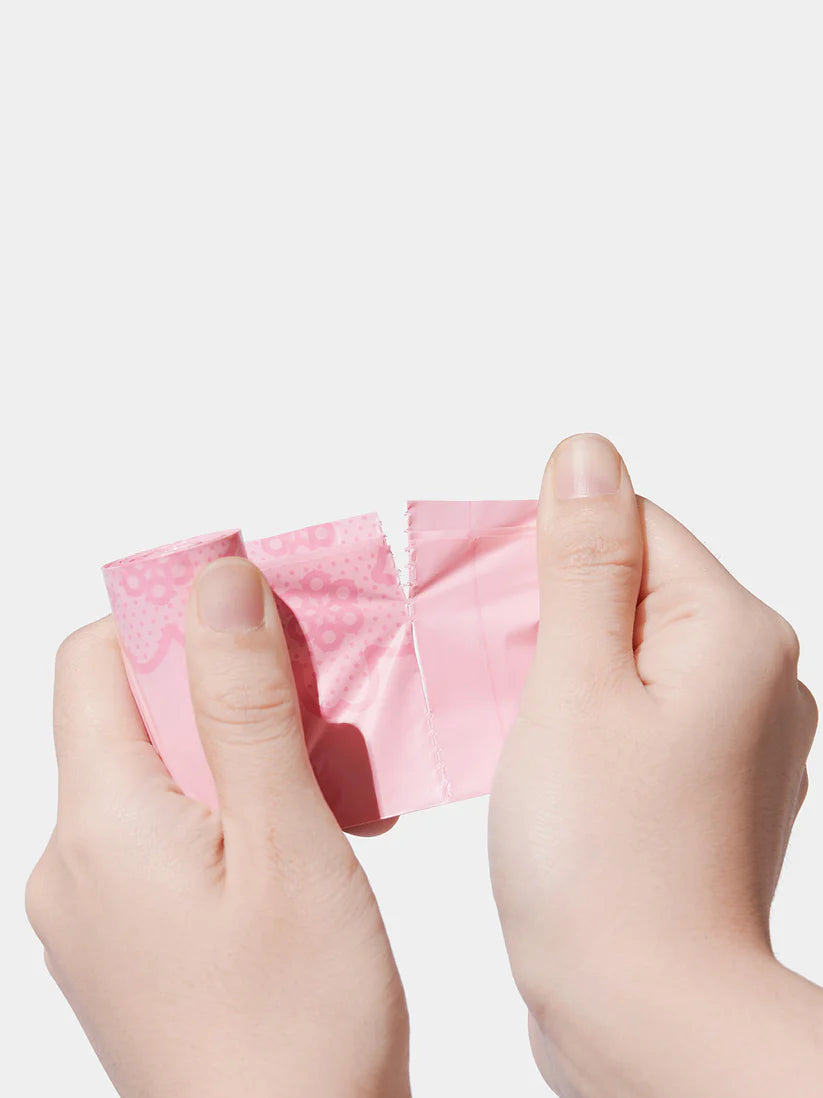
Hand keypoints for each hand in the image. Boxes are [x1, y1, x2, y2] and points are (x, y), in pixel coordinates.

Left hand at [26, 558, 409, 1097]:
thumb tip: (217, 582)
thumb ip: (244, 703)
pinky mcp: (126, 939)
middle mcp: (72, 861)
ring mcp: (93, 908)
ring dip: (242, 756)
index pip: (95, 658)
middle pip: (133, 715)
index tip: (264, 624)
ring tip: (326, 792)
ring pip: (160, 774)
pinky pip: (166, 834)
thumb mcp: (287, 840)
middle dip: (229, 692)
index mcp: (98, 825)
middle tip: (322, 717)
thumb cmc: (298, 1026)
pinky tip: (301, 843)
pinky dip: (231, 811)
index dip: (174, 619)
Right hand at [489, 434, 819, 1097]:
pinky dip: (577, 716)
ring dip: (554, 668)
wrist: (645, 1012)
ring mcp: (731, 734)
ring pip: (622, 652)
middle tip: (487, 671)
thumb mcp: (574, 683)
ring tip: (510, 721)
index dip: (544, 547)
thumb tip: (588, 454)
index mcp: (734, 633)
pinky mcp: (700, 781)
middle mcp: (753, 675)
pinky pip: (631, 711)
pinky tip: (541, 758)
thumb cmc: (604, 857)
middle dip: (546, 613)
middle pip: (628, 587)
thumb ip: (583, 560)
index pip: (631, 526)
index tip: (482, 601)